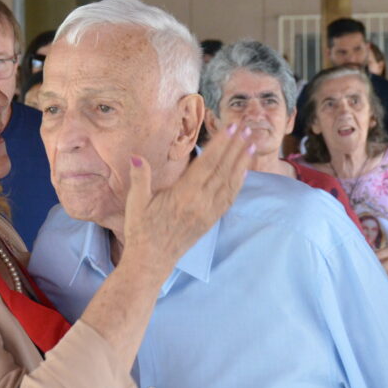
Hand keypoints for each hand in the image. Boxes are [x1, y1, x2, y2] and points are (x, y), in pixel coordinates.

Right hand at [124, 124, 252, 278]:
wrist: (151, 260)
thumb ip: (140, 178)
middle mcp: (201, 203)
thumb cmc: (141, 230)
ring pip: (230, 183)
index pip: (207, 164)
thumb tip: (136, 156)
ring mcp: (208, 213)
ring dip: (242, 162)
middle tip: (246, 127)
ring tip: (251, 143)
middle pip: (223, 169)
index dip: (220, 144)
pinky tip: (244, 171)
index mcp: (183, 195)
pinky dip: (238, 183)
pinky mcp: (210, 221)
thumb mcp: (136, 203)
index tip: (230, 128)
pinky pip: (229, 198)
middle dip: (236, 147)